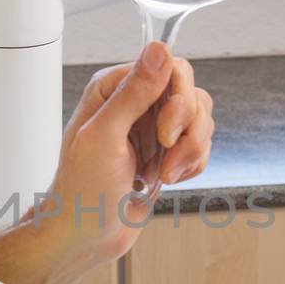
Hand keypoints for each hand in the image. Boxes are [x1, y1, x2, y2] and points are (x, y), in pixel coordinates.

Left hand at [40, 42, 213, 267]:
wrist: (87, 233)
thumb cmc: (82, 190)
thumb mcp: (104, 137)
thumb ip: (133, 93)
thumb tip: (158, 50)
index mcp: (114, 88)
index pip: (171, 68)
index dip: (178, 100)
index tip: (165, 134)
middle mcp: (136, 102)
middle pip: (192, 93)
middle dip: (188, 130)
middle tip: (166, 158)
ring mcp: (153, 127)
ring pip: (201, 120)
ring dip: (190, 152)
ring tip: (163, 175)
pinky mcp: (166, 151)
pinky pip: (201, 145)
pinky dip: (192, 165)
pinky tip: (167, 179)